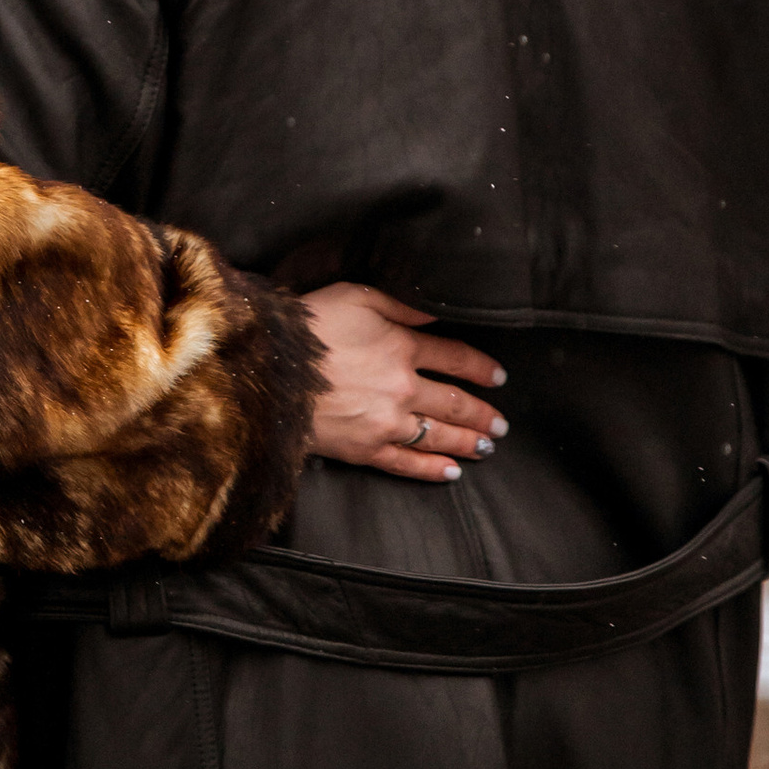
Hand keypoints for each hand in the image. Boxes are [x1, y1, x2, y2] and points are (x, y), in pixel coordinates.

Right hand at [301, 285, 507, 483]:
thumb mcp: (356, 296)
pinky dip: (432, 470)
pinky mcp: (365, 449)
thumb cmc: (307, 328)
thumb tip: (437, 311)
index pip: (455, 358)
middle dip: (483, 413)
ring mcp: (385, 422)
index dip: (481, 367)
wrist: (267, 371)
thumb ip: (401, 304)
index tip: (497, 376)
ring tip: (487, 446)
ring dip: (468, 441)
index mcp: (402, 347)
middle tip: (501, 423)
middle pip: (455, 402)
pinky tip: (452, 473)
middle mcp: (402, 388)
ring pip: (438, 435)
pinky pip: (407, 464)